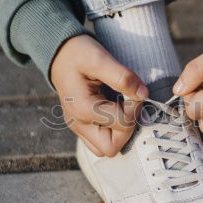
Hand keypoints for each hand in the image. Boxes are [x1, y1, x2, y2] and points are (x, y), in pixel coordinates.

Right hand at [50, 34, 147, 156]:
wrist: (59, 53)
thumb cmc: (78, 53)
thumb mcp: (100, 58)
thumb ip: (122, 77)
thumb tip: (143, 94)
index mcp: (82, 109)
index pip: (122, 124)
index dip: (135, 108)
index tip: (133, 91)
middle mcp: (78, 123)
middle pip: (112, 148)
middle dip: (127, 128)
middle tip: (127, 104)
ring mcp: (78, 127)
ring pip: (106, 149)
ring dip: (119, 132)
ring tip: (120, 108)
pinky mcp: (82, 126)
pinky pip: (100, 141)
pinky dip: (112, 131)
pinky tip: (113, 109)